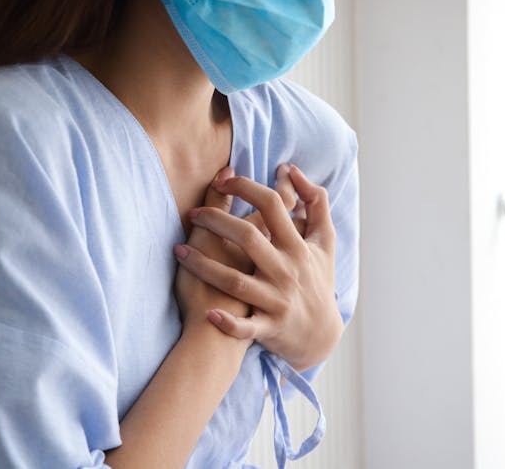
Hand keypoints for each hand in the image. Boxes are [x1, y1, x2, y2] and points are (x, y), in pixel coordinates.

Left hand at [174, 164, 342, 371]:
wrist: (321, 334)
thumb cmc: (318, 279)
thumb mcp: (325, 241)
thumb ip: (316, 203)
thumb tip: (293, 170)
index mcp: (298, 246)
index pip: (273, 206)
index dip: (247, 187)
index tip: (224, 179)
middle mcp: (287, 270)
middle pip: (248, 237)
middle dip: (217, 221)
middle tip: (193, 213)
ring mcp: (277, 300)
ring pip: (236, 281)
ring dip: (204, 266)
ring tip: (179, 251)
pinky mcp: (269, 327)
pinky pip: (246, 327)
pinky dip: (228, 323)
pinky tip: (208, 313)